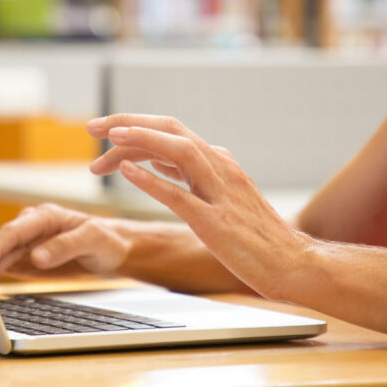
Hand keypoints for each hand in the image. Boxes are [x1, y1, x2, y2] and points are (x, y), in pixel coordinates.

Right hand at [0, 203, 130, 283]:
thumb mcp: (93, 240)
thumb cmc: (107, 240)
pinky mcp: (26, 258)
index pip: (12, 231)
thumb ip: (65, 246)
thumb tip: (36, 257)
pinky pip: (3, 265)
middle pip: (0, 243)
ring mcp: (26, 243)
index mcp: (45, 217)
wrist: (114, 249)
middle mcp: (31, 227)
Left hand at [87, 114, 308, 299]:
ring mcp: (220, 193)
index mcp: (219, 162)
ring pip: (178, 150)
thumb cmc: (256, 237)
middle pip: (170, 130)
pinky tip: (126, 172)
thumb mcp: (219, 197)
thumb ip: (188, 176)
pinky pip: (180, 194)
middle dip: (129, 122)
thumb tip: (152, 158)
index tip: (105, 130)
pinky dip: (151, 180)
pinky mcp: (216, 222)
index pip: (171, 131)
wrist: (293, 263)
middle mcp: (220, 168)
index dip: (135, 126)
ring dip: (139, 140)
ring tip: (107, 138)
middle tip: (94, 126)